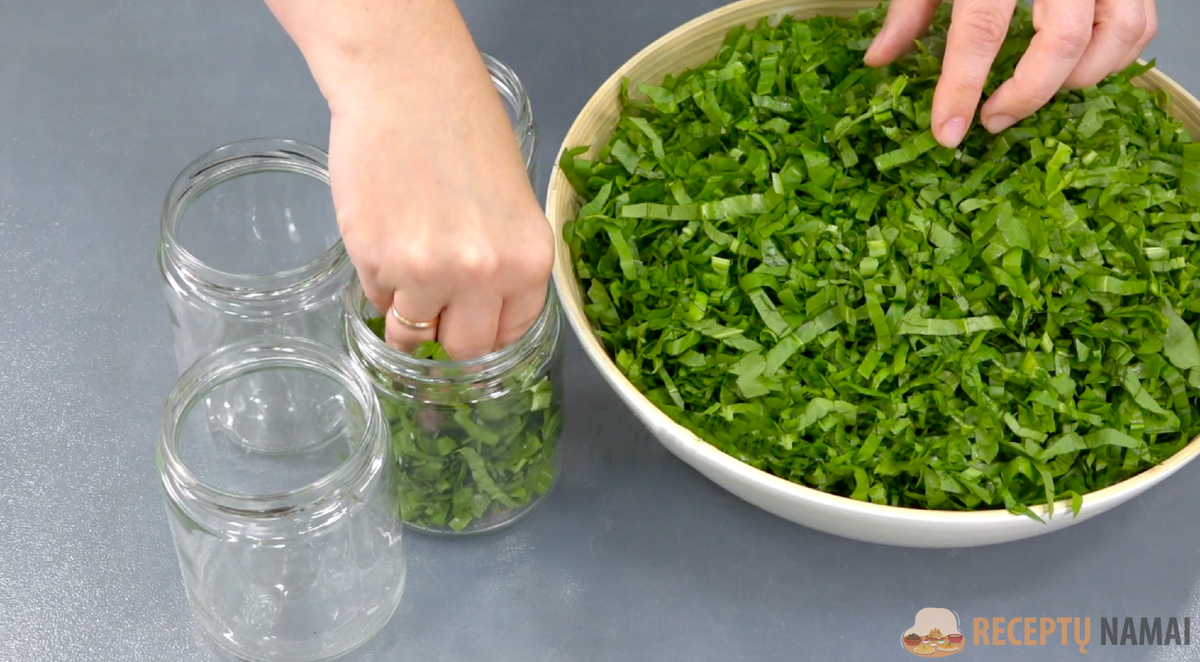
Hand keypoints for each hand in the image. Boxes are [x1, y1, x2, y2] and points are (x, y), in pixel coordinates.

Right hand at [264, 0, 553, 360]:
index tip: (470, 326)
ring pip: (412, 333)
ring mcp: (427, 274)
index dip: (486, 332)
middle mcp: (484, 276)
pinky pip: (378, 298)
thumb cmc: (464, 129)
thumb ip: (504, 265)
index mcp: (529, 262)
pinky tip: (387, 232)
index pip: (509, 336)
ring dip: (407, 310)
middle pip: (464, 350)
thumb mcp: (511, 204)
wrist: (407, 86)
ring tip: (406, 261)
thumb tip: (480, 314)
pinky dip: (379, 280)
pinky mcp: (376, 262)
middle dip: (448, 335)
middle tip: (435, 305)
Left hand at [864, 0, 1157, 147]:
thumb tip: (880, 59)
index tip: (948, 131)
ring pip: (1115, 34)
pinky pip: (1139, 24)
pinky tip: (1074, 72)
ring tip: (1035, 95)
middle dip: (1026, 95)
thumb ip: (911, 8)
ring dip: (1077, 80)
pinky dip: (1113, 59)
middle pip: (1060, 41)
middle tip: (993, 120)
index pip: (981, 29)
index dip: (962, 87)